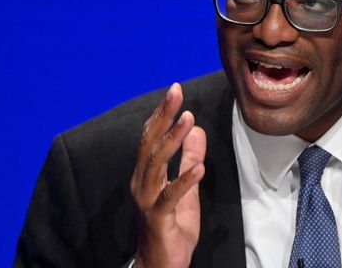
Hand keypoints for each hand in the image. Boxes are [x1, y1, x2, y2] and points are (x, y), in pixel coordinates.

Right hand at [130, 83, 206, 267]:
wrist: (160, 265)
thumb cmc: (171, 227)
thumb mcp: (187, 188)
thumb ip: (189, 159)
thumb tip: (197, 129)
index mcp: (146, 175)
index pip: (151, 138)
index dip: (161, 114)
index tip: (174, 91)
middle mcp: (141, 184)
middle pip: (149, 144)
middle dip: (163, 116)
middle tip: (175, 92)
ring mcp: (147, 201)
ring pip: (155, 165)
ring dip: (172, 141)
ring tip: (188, 120)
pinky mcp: (158, 219)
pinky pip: (169, 197)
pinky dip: (184, 181)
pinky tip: (199, 168)